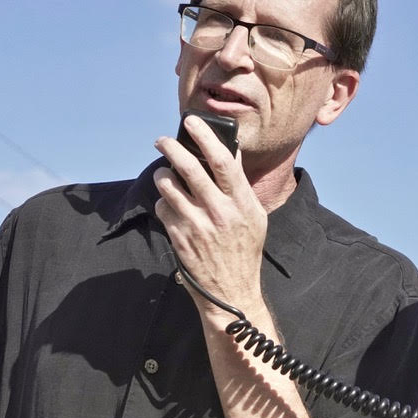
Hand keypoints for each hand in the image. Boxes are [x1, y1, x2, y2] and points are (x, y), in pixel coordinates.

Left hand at [153, 117, 267, 317]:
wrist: (232, 294)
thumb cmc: (245, 251)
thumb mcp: (254, 218)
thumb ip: (241, 187)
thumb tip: (230, 152)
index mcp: (242, 204)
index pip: (223, 161)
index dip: (205, 137)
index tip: (192, 123)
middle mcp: (220, 212)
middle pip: (190, 167)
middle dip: (171, 147)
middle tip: (162, 140)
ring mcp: (198, 225)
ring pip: (169, 185)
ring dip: (163, 175)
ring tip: (165, 174)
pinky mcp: (179, 238)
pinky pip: (163, 208)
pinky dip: (163, 203)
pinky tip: (171, 208)